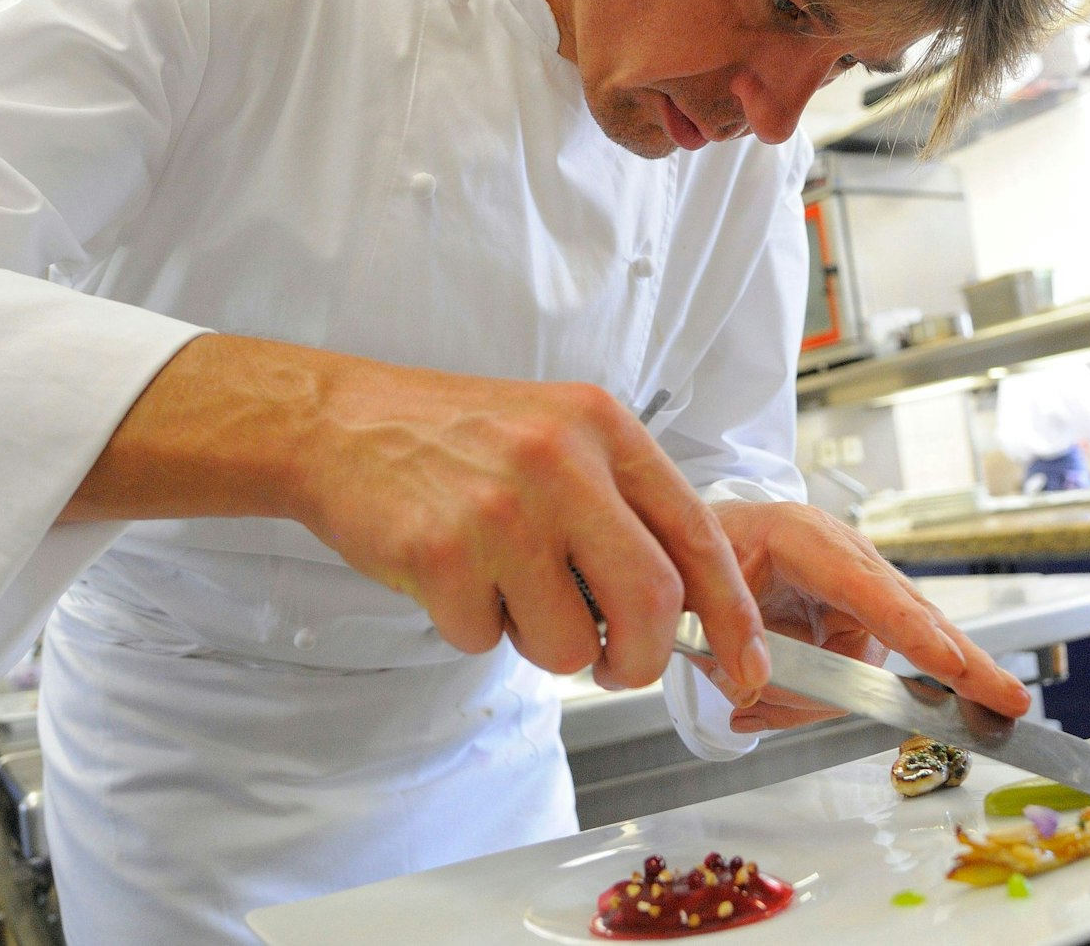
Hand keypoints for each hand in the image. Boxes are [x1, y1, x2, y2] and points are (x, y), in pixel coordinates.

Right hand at [300, 361, 772, 692]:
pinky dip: (473, 630)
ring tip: (506, 592)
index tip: (750, 663)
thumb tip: (685, 603)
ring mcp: (500, 510)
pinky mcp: (442, 555)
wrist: (339, 423)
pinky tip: (451, 579)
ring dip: (543, 644)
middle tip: (617, 667)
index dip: (733, 612)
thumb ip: (622, 504)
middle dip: (641, 659)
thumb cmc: (455, 438)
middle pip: (651, 602)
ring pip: (569, 642)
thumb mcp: (558, 436)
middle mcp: (561, 463)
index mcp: (604, 428)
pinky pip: (486, 642)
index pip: (699, 534)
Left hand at [696, 501, 1029, 732]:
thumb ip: (723, 636)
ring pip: (865, 670)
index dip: (910, 629)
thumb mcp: (696, 586)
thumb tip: (749, 691)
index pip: (868, 587)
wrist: (702, 540)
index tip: (950, 663)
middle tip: (1006, 701)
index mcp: (805, 537)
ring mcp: (854, 592)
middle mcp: (844, 561)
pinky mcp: (851, 621)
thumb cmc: (703, 550)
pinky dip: (807, 702)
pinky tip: (758, 707)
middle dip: (960, 665)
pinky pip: (848, 678)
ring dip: (811, 702)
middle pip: (912, 618)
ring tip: (747, 705)